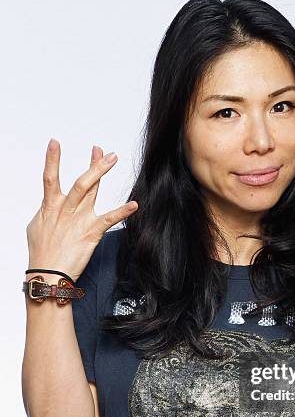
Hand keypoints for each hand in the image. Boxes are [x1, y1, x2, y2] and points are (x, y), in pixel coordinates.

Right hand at [26, 138, 138, 282]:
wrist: (47, 275)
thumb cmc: (42, 253)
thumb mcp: (37, 227)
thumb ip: (47, 212)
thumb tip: (50, 205)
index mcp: (50, 206)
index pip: (49, 178)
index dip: (51, 159)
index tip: (55, 142)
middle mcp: (65, 209)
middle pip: (79, 181)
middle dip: (92, 164)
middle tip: (103, 150)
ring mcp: (79, 219)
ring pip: (90, 190)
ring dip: (101, 172)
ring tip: (114, 158)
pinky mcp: (91, 232)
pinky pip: (109, 219)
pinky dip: (123, 212)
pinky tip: (134, 204)